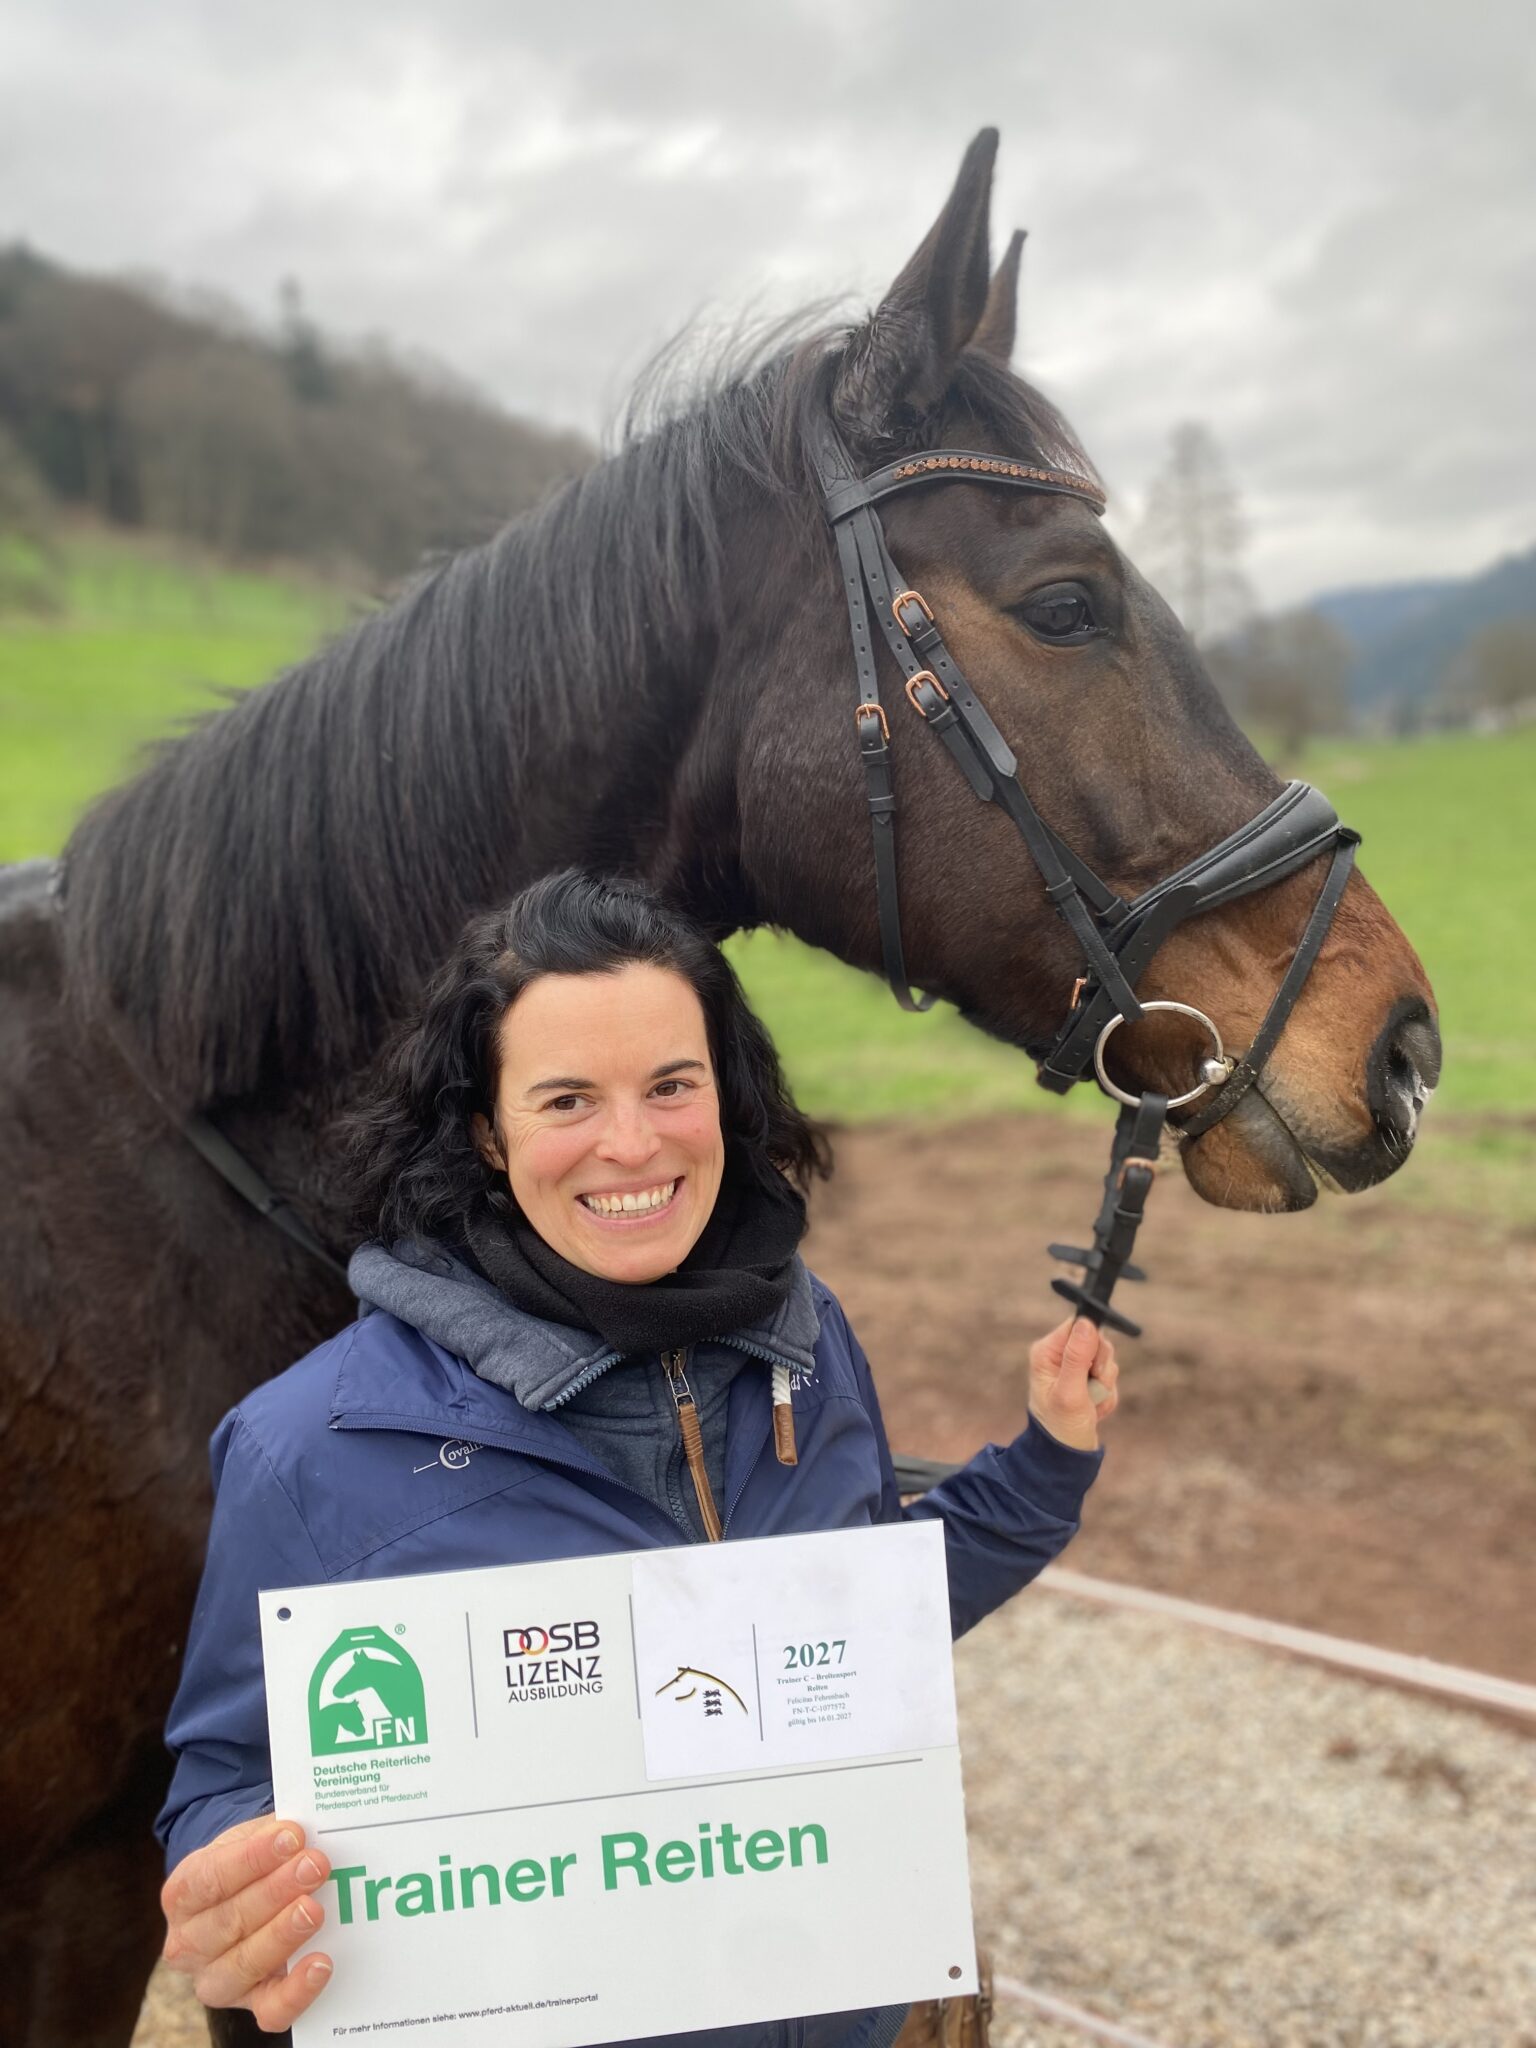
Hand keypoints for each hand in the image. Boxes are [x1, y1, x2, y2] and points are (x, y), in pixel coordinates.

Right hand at [160, 1815, 333, 2032]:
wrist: (249, 1894)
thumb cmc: (252, 1862)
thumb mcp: (252, 1838)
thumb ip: (275, 1834)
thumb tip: (306, 1829)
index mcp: (183, 1894)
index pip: (210, 1878)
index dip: (251, 1858)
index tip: (292, 1836)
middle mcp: (188, 1943)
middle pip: (228, 1920)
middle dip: (276, 1891)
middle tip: (315, 1865)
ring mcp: (216, 1979)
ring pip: (244, 1965)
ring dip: (283, 1934)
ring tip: (314, 1909)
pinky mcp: (251, 2003)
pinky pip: (270, 2010)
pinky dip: (296, 1991)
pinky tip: (321, 1964)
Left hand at [1028, 1315, 1118, 1451]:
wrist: (1065, 1456)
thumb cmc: (1061, 1427)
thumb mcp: (1070, 1393)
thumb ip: (1077, 1357)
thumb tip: (1087, 1323)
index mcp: (1047, 1352)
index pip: (1079, 1326)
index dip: (1094, 1344)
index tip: (1094, 1368)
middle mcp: (1058, 1356)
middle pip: (1097, 1342)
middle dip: (1102, 1370)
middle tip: (1091, 1390)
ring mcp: (1073, 1368)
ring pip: (1106, 1362)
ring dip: (1105, 1386)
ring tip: (1091, 1404)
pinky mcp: (1085, 1381)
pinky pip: (1108, 1379)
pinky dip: (1107, 1396)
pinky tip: (1094, 1409)